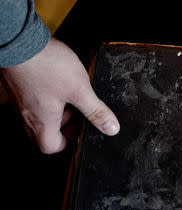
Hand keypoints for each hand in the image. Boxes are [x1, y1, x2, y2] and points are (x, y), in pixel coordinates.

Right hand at [1, 37, 119, 153]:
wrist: (19, 40)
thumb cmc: (45, 64)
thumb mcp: (79, 89)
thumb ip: (96, 111)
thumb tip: (111, 128)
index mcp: (41, 121)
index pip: (50, 147)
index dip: (68, 142)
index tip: (80, 128)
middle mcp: (27, 115)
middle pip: (44, 133)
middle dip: (63, 126)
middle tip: (76, 111)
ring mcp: (20, 102)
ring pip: (38, 117)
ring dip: (56, 111)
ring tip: (69, 95)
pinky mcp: (18, 89)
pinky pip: (33, 102)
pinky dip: (47, 99)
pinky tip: (58, 84)